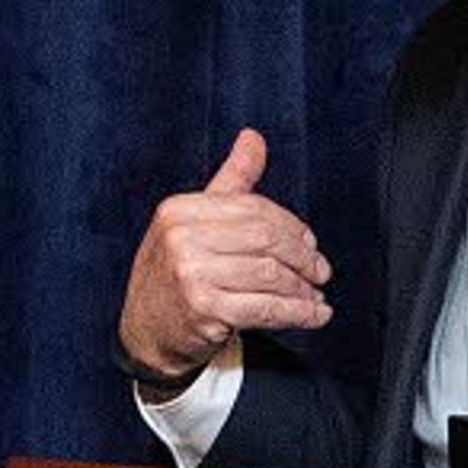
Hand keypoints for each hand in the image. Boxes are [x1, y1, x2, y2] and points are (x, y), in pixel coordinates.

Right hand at [118, 126, 331, 383]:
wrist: (146, 329)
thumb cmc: (176, 270)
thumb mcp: (194, 221)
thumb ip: (230, 181)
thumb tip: (253, 138)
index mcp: (179, 210)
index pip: (253, 208)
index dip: (291, 225)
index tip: (310, 243)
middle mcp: (180, 238)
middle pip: (265, 240)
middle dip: (303, 257)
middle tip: (321, 271)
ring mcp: (190, 274)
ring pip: (270, 275)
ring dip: (304, 289)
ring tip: (316, 296)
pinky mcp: (204, 310)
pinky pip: (267, 308)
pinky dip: (300, 313)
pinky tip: (315, 315)